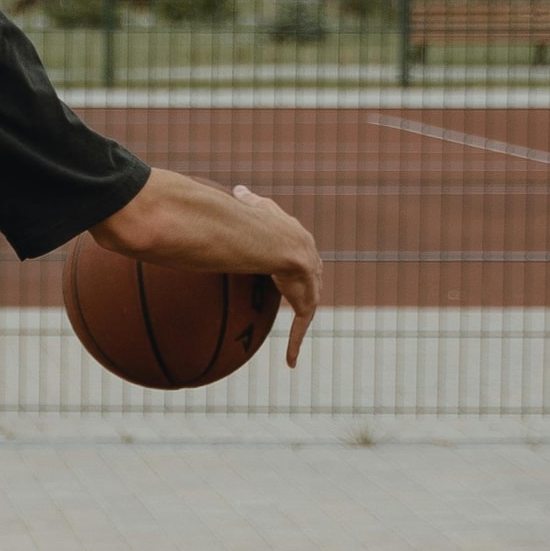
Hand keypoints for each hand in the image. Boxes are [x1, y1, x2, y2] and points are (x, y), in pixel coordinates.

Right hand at [233, 183, 321, 365]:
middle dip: (306, 287)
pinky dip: (296, 343)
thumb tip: (239, 188)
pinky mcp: (307, 300)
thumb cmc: (257, 221)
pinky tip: (291, 362)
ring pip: (308, 302)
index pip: (297, 249)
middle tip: (297, 298)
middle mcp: (308, 259)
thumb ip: (248, 199)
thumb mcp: (251, 207)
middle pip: (309, 277)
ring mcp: (310, 282)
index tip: (285, 267)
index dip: (292, 259)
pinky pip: (301, 326)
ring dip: (303, 314)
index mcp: (296, 239)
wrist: (273, 240)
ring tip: (297, 332)